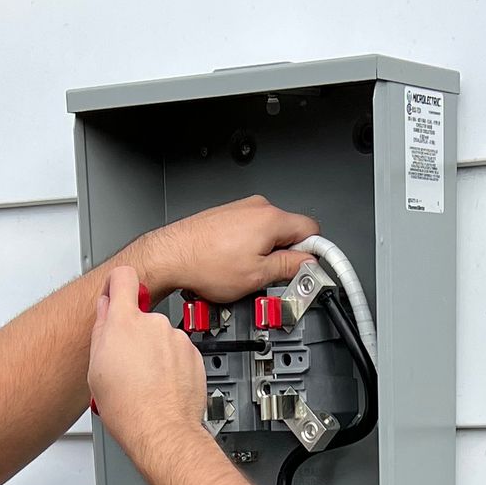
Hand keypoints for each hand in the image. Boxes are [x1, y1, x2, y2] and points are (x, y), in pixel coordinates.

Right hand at [87, 263, 207, 471]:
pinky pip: (179, 354)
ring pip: (162, 338)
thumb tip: (106, 310)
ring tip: (146, 382)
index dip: (118, 284)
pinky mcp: (194, 356)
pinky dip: (173, 366)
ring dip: (155, 353)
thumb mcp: (96, 367)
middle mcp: (155, 324)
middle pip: (143, 317)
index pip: (123, 277)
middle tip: (127, 364)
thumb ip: (101, 329)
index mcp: (125, 322)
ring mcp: (177, 339)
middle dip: (135, 335)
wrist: (160, 430)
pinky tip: (162, 386)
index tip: (116, 292)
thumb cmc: (127, 407)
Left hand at [136, 195, 319, 304]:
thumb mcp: (257, 275)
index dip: (313, 254)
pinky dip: (250, 247)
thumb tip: (308, 265)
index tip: (308, 269)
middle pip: (291, 231)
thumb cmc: (205, 264)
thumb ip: (289, 268)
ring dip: (266, 253)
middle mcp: (258, 207)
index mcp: (271, 218)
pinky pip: (251, 231)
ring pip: (270, 232)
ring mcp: (242, 209)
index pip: (313, 231)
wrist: (172, 256)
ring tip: (248, 272)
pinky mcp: (229, 216)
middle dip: (287, 255)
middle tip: (274, 277)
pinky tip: (235, 264)